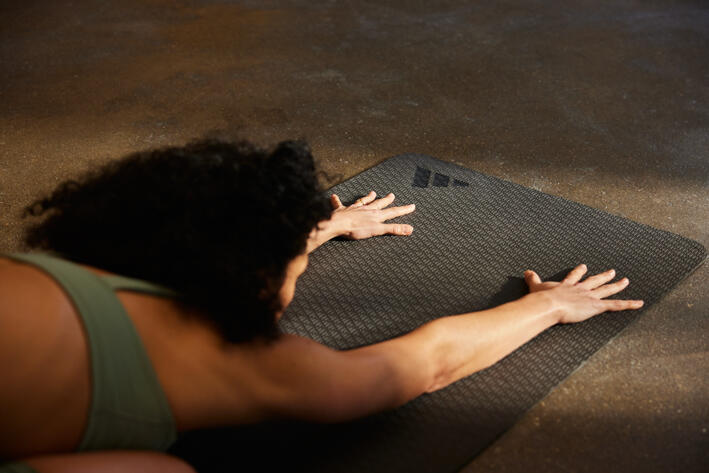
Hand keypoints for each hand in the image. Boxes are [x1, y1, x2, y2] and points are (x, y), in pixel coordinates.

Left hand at [330, 191, 415, 239]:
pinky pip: (339, 204)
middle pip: (379, 204)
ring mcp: (354, 209)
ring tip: (373, 192)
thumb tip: (410, 229)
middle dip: (386, 200)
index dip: (403, 210)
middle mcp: (366, 210)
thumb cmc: (356, 229)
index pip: (392, 212)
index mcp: (376, 215)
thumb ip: (393, 229)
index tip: (412, 206)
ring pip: (363, 201)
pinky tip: (333, 196)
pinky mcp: (342, 211)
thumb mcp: (378, 231)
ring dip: (368, 197)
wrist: (338, 224)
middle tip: (392, 195)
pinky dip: (336, 200)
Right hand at [524, 264, 643, 323]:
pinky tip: (640, 303)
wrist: (548, 304)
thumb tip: (526, 271)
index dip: (580, 272)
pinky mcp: (596, 305)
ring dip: (617, 286)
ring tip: (626, 281)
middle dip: (603, 277)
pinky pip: (615, 305)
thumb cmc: (541, 298)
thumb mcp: (535, 287)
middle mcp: (580, 289)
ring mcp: (590, 297)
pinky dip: (628, 304)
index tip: (585, 266)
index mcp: (567, 285)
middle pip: (595, 281)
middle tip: (612, 271)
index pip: (575, 277)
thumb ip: (532, 279)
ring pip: (606, 290)